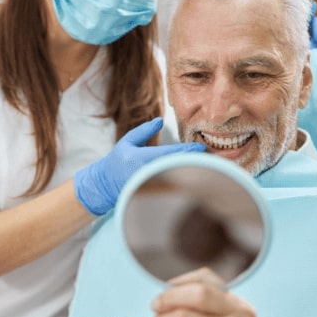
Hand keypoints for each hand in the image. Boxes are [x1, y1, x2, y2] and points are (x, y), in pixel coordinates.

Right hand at [73, 117, 205, 215]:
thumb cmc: (117, 161)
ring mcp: (152, 186)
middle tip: (211, 157)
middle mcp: (149, 173)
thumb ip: (144, 131)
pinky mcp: (154, 195)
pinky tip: (195, 177)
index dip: (188, 151)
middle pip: (178, 167)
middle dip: (195, 162)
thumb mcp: (127, 142)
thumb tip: (161, 121)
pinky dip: (184, 181)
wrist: (105, 186)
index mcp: (143, 159)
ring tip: (208, 166)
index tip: (202, 147)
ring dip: (192, 172)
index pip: (171, 154)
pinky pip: (172, 186)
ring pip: (177, 178)